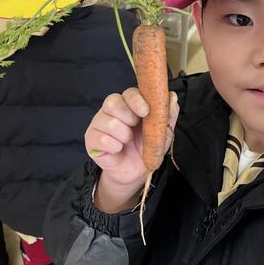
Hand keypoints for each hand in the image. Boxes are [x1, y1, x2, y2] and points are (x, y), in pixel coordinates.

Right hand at [86, 88, 179, 211]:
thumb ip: (168, 115)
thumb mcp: (163, 132)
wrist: (136, 171)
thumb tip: (173, 96)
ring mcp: (98, 123)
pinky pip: (102, 139)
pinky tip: (117, 150)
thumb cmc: (147, 147)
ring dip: (124, 136)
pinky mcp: (91, 139)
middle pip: (113, 103)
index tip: (146, 111)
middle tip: (135, 129)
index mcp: (128, 104)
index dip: (136, 100)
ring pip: (109, 123)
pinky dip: (115, 147)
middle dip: (129, 118)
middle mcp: (111, 110)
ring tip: (127, 142)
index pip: (128, 93)